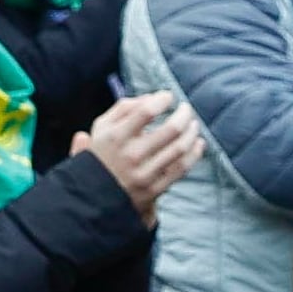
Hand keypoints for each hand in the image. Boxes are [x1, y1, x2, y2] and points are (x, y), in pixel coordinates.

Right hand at [74, 92, 203, 218]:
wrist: (94, 196)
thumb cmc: (101, 155)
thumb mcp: (101, 128)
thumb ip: (123, 109)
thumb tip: (151, 98)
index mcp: (116, 137)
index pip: (145, 112)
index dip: (161, 100)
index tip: (168, 96)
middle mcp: (131, 155)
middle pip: (170, 130)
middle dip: (183, 115)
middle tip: (186, 108)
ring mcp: (145, 174)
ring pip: (179, 149)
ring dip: (191, 133)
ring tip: (194, 124)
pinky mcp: (155, 189)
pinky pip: (181, 169)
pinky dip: (194, 154)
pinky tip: (198, 143)